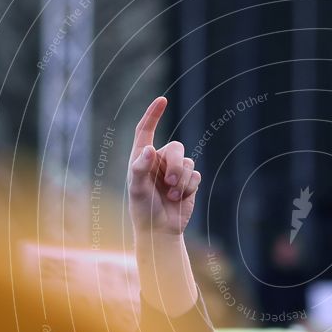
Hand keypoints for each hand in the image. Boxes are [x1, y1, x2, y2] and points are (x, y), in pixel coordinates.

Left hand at [128, 97, 200, 237]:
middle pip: (175, 148)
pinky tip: (181, 199)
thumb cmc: (143, 210)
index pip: (145, 130)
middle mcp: (158, 161)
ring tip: (173, 197)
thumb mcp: (136, 190)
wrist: (160, 231)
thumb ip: (139, 168)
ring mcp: (174, 171)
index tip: (162, 100)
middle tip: (169, 183)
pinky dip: (189, 188)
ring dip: (181, 181)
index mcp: (141, 158)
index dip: (153, 115)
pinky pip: (196, 175)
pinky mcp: (188, 182)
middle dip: (175, 165)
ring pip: (187, 162)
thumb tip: (149, 149)